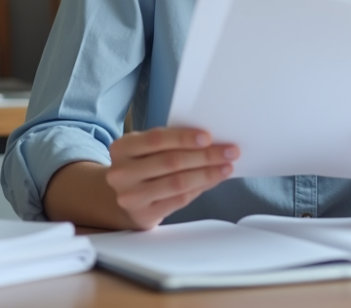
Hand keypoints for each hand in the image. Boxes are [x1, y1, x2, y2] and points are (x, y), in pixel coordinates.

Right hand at [106, 127, 238, 229]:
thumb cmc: (141, 167)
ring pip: (177, 182)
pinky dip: (199, 188)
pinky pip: (179, 200)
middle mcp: (122, 172)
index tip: (208, 137)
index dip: (184, 138)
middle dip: (205, 156)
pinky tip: (212, 181)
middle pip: (171, 162)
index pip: (156, 139)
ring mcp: (131, 196)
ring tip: (226, 167)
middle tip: (229, 152)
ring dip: (207, 174)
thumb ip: (168, 143)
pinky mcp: (144, 214)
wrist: (122, 198)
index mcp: (122, 148)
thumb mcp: (144, 149)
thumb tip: (209, 142)